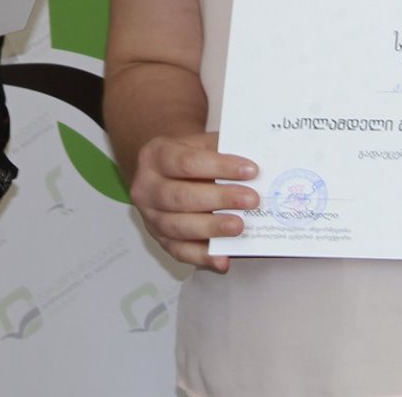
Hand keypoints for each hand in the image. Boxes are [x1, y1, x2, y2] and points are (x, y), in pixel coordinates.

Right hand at [127, 131, 258, 273]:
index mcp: (155, 156)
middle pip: (181, 196)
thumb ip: (222, 150)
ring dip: (211, 228)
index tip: (251, 170)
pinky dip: (202, 257)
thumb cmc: (190, 157)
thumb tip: (254, 168)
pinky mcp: (160, 240)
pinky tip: (223, 258)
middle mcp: (146, 187)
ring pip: (178, 226)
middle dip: (219, 199)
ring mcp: (151, 216)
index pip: (187, 161)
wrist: (168, 173)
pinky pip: (179, 252)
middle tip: (251, 200)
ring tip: (239, 226)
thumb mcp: (200, 143)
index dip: (220, 167)